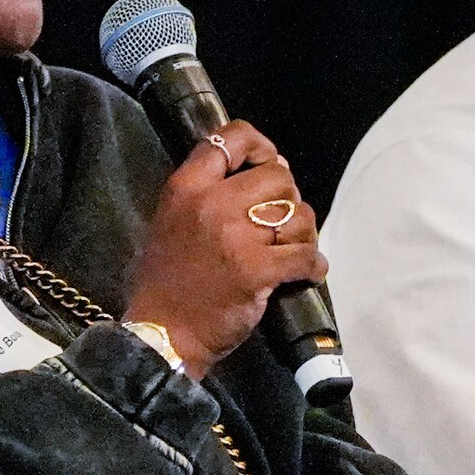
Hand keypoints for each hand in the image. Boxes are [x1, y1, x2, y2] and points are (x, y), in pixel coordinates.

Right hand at [117, 121, 326, 380]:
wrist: (161, 336)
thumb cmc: (165, 283)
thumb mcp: (170, 223)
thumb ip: (206, 194)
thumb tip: (264, 171)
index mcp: (186, 188)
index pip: (231, 138)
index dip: (261, 145)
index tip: (269, 163)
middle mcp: (212, 204)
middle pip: (277, 175)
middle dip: (287, 197)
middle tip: (280, 221)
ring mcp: (236, 237)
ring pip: (298, 213)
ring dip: (304, 232)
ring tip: (293, 249)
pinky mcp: (258, 270)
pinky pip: (305, 255)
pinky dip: (314, 264)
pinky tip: (307, 272)